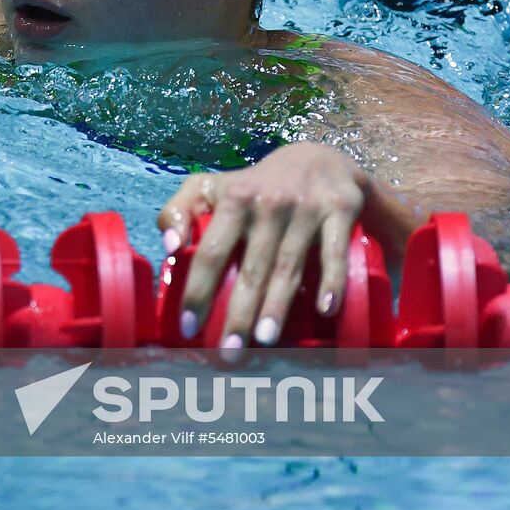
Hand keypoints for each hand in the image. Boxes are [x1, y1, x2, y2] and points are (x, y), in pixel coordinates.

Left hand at [157, 141, 368, 356]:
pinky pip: (335, 251)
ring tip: (264, 340)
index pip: (211, 252)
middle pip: (251, 267)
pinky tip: (325, 310)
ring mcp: (305, 207)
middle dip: (238, 313)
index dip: (199, 291)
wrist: (317, 158)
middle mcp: (268, 203)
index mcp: (233, 199)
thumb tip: (170, 248)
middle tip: (228, 352)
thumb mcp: (209, 187)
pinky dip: (332, 281)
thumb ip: (177, 211)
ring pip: (289, 265)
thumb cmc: (253, 185)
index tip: (188, 327)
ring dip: (277, 305)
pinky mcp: (339, 210)